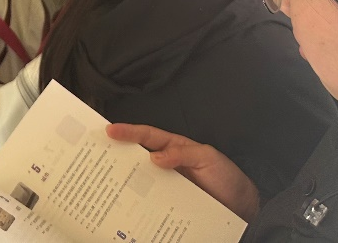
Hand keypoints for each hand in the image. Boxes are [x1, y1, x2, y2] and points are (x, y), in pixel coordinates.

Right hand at [106, 123, 261, 222]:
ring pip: (140, 181)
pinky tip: (127, 207)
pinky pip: (150, 201)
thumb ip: (184, 154)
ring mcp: (166, 185)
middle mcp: (166, 165)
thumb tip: (155, 157)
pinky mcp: (168, 204)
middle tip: (95, 155)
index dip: (129, 132)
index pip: (148, 136)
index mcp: (173, 147)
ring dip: (124, 182)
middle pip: (137, 158)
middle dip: (116, 155)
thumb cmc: (227, 177)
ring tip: (104, 184)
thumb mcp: (208, 158)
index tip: (110, 130)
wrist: (241, 206)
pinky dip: (138, 203)